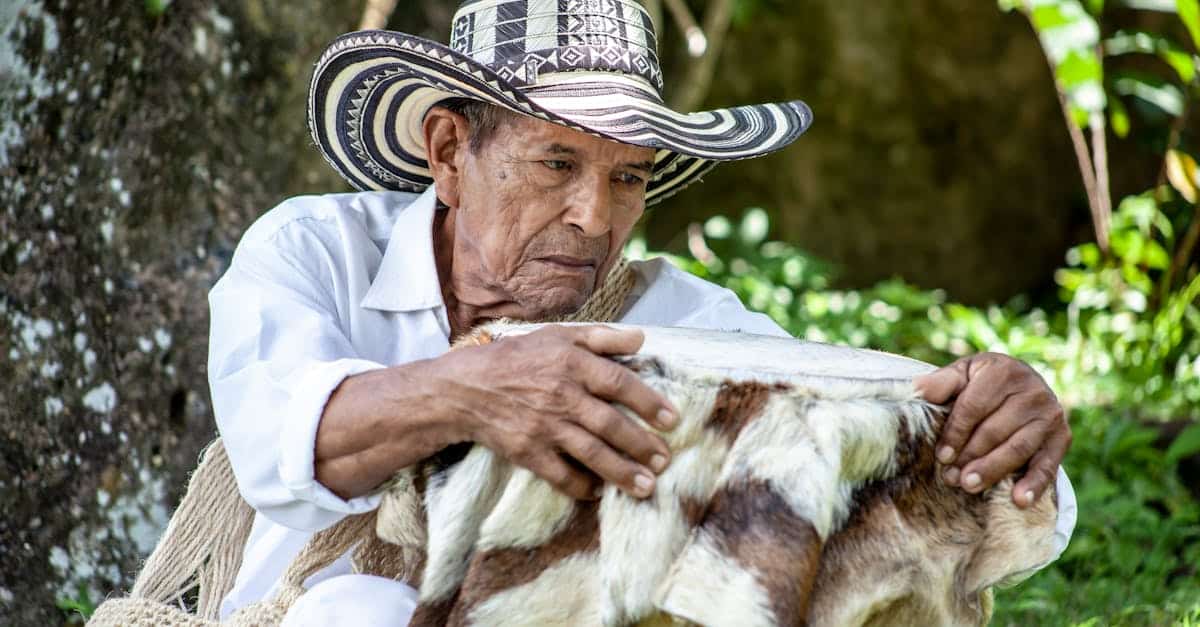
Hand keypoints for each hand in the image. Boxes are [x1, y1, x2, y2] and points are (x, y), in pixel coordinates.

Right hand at [431, 324, 677, 500]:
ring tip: (646, 486)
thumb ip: (600, 337)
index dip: (648, 402)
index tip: (671, 419)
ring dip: (622, 472)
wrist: (465, 389)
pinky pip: (560, 475)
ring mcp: (544, 427)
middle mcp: (560, 395)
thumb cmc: (517, 358)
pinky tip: (600, 493)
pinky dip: (582, 487)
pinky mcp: (527, 452)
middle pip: (610, 423)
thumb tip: (641, 339)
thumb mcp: (557, 336)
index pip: (618, 383)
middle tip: (664, 460)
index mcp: (571, 364)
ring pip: (591, 453)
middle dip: (641, 445)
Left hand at [913, 352, 1070, 507]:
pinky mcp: (1062, 437)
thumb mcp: (963, 374)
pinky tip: (1019, 500)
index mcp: (1003, 371)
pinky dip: (1035, 484)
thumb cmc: (983, 382)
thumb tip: (915, 389)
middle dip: (970, 456)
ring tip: (970, 486)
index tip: (942, 456)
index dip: (956, 432)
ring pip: (1018, 448)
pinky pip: (1048, 464)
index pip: (975, 406)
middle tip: (950, 478)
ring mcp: (1050, 414)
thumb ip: (941, 383)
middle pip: (995, 430)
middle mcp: (1032, 390)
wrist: (1023, 384)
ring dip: (993, 470)